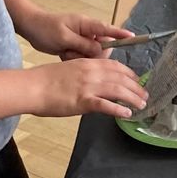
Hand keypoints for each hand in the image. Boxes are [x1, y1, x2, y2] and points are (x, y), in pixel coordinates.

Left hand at [22, 8, 131, 59]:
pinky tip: (63, 53)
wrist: (31, 27)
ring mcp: (82, 39)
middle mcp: (88, 31)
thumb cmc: (46, 28)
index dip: (121, 34)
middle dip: (91, 53)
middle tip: (73, 51)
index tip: (133, 38)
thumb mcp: (64, 37)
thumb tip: (100, 51)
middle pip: (103, 47)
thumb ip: (84, 44)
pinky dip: (73, 58)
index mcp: (87, 24)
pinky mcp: (76, 46)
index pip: (109, 29)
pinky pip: (82, 57)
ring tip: (65, 51)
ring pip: (92, 55)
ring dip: (79, 56)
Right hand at [31, 57, 146, 118]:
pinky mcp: (83, 101)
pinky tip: (127, 113)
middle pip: (121, 78)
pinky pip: (105, 105)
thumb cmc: (45, 80)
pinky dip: (118, 109)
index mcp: (87, 63)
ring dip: (132, 98)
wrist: (31, 87)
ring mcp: (88, 86)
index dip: (129, 74)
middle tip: (145, 95)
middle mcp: (91, 72)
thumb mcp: (69, 70)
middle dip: (136, 87)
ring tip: (141, 105)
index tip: (137, 80)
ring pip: (118, 90)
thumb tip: (95, 82)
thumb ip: (84, 73)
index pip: (115, 66)